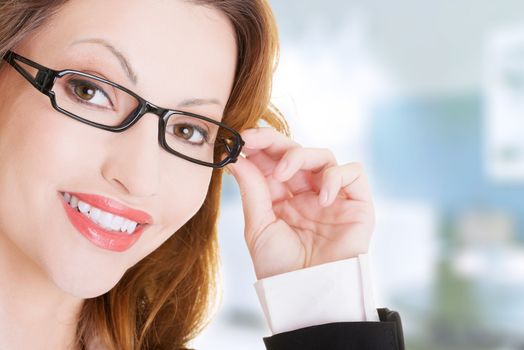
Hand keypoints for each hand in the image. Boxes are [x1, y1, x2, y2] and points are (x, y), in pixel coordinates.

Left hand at [226, 127, 374, 279]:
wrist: (308, 294)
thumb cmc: (281, 267)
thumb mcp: (259, 226)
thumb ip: (252, 190)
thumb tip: (236, 157)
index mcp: (283, 197)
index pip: (273, 161)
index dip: (260, 146)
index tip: (240, 138)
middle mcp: (307, 193)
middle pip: (296, 152)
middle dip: (274, 142)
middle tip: (254, 139)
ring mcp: (333, 196)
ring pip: (323, 156)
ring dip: (301, 156)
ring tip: (283, 173)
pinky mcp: (357, 204)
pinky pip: (354, 173)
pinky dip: (336, 177)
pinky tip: (320, 197)